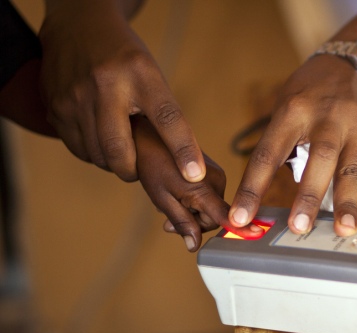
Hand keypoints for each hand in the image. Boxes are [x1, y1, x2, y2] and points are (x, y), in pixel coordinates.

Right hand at [39, 1, 204, 182]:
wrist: (78, 27)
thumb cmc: (124, 59)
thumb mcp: (151, 75)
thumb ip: (163, 115)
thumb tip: (184, 164)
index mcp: (140, 73)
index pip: (167, 118)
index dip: (183, 149)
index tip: (194, 174)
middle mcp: (105, 84)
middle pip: (120, 151)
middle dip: (131, 170)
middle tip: (137, 168)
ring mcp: (75, 97)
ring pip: (97, 155)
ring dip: (112, 162)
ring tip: (119, 146)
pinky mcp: (55, 108)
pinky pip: (78, 149)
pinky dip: (93, 153)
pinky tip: (99, 138)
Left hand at [132, 115, 262, 250]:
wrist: (152, 138)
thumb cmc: (153, 165)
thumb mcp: (162, 199)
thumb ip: (182, 223)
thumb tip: (194, 245)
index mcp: (203, 188)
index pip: (225, 215)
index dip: (239, 228)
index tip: (256, 235)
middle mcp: (217, 181)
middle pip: (213, 218)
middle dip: (193, 223)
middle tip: (169, 222)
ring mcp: (218, 175)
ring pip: (211, 209)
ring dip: (192, 213)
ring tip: (169, 204)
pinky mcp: (216, 173)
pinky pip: (210, 198)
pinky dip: (195, 202)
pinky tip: (178, 195)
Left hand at [229, 54, 356, 236]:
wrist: (356, 61)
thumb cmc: (312, 91)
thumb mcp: (286, 106)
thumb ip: (279, 145)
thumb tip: (264, 192)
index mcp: (293, 111)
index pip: (268, 154)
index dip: (252, 188)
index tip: (240, 217)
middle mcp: (327, 117)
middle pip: (319, 159)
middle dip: (308, 195)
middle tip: (299, 227)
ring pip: (352, 167)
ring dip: (348, 201)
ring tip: (345, 229)